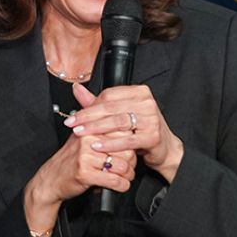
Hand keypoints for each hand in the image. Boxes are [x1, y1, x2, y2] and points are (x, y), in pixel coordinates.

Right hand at [21, 128, 135, 236]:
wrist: (51, 179)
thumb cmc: (71, 160)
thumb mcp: (84, 139)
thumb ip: (102, 128)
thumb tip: (125, 123)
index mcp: (90, 129)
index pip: (123, 132)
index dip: (130, 145)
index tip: (129, 152)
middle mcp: (88, 140)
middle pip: (126, 150)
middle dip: (131, 163)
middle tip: (127, 168)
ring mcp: (86, 157)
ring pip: (123, 166)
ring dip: (128, 176)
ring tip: (124, 177)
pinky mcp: (85, 173)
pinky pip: (114, 180)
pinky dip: (122, 186)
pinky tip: (119, 186)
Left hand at [65, 83, 184, 183]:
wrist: (164, 148)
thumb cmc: (142, 129)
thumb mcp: (120, 113)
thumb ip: (98, 102)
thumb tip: (76, 88)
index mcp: (140, 92)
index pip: (109, 95)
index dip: (89, 105)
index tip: (74, 116)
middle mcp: (147, 102)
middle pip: (111, 108)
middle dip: (88, 117)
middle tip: (72, 124)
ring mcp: (152, 119)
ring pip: (117, 122)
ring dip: (96, 128)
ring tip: (80, 134)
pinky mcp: (153, 136)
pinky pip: (127, 140)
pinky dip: (110, 144)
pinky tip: (96, 146)